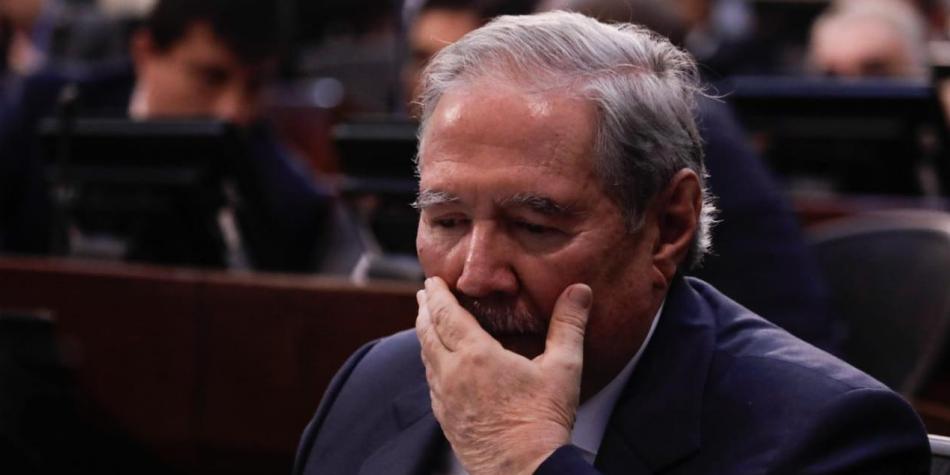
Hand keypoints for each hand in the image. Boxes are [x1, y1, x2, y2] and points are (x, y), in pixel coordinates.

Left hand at [416, 277, 591, 474]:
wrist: (525, 471)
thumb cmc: (543, 422)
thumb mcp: (563, 368)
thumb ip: (568, 325)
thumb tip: (579, 291)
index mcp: (476, 356)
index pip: (446, 314)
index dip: (437, 294)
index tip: (432, 280)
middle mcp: (452, 374)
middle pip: (428, 332)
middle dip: (425, 309)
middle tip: (425, 293)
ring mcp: (446, 400)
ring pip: (426, 358)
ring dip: (425, 335)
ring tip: (428, 323)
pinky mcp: (447, 420)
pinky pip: (431, 384)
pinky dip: (430, 364)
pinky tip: (438, 367)